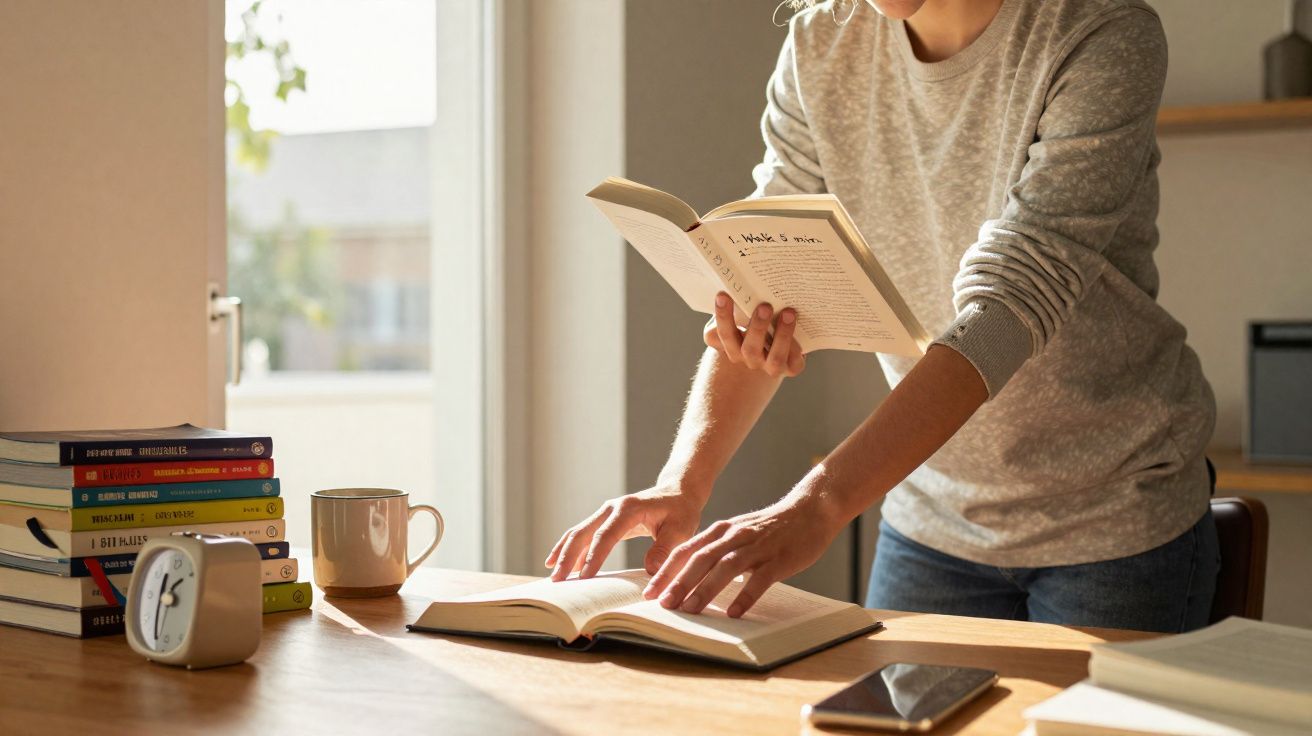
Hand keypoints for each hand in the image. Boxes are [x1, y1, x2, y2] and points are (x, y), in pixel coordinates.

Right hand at [545, 484, 704, 581]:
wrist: (678, 493)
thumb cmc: (681, 512)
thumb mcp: (681, 530)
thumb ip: (665, 549)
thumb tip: (650, 571)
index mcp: (628, 509)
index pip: (606, 536)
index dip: (593, 557)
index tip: (584, 578)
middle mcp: (612, 508)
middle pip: (583, 533)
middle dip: (568, 557)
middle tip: (557, 581)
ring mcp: (606, 513)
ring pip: (578, 532)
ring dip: (564, 553)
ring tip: (552, 575)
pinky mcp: (605, 520)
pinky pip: (583, 534)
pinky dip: (569, 548)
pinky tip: (558, 562)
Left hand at [642, 491, 844, 617]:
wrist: (810, 511)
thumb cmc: (771, 528)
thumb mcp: (738, 534)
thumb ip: (716, 551)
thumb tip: (690, 577)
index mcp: (721, 531)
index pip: (686, 551)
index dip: (666, 571)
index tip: (648, 593)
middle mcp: (734, 536)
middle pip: (700, 559)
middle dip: (678, 583)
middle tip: (662, 605)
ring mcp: (757, 547)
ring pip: (725, 568)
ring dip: (705, 589)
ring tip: (689, 610)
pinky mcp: (778, 559)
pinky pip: (759, 579)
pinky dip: (745, 595)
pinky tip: (734, 612)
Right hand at [703, 292, 804, 377]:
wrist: (776, 346)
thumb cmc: (755, 321)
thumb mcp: (743, 313)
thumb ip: (739, 303)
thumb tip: (739, 282)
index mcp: (731, 346)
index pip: (721, 334)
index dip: (722, 316)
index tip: (722, 294)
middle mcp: (748, 359)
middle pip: (748, 349)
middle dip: (757, 327)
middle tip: (765, 305)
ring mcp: (769, 366)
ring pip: (774, 359)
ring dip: (782, 336)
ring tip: (788, 313)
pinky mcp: (791, 368)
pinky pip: (794, 362)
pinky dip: (797, 346)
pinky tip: (800, 328)